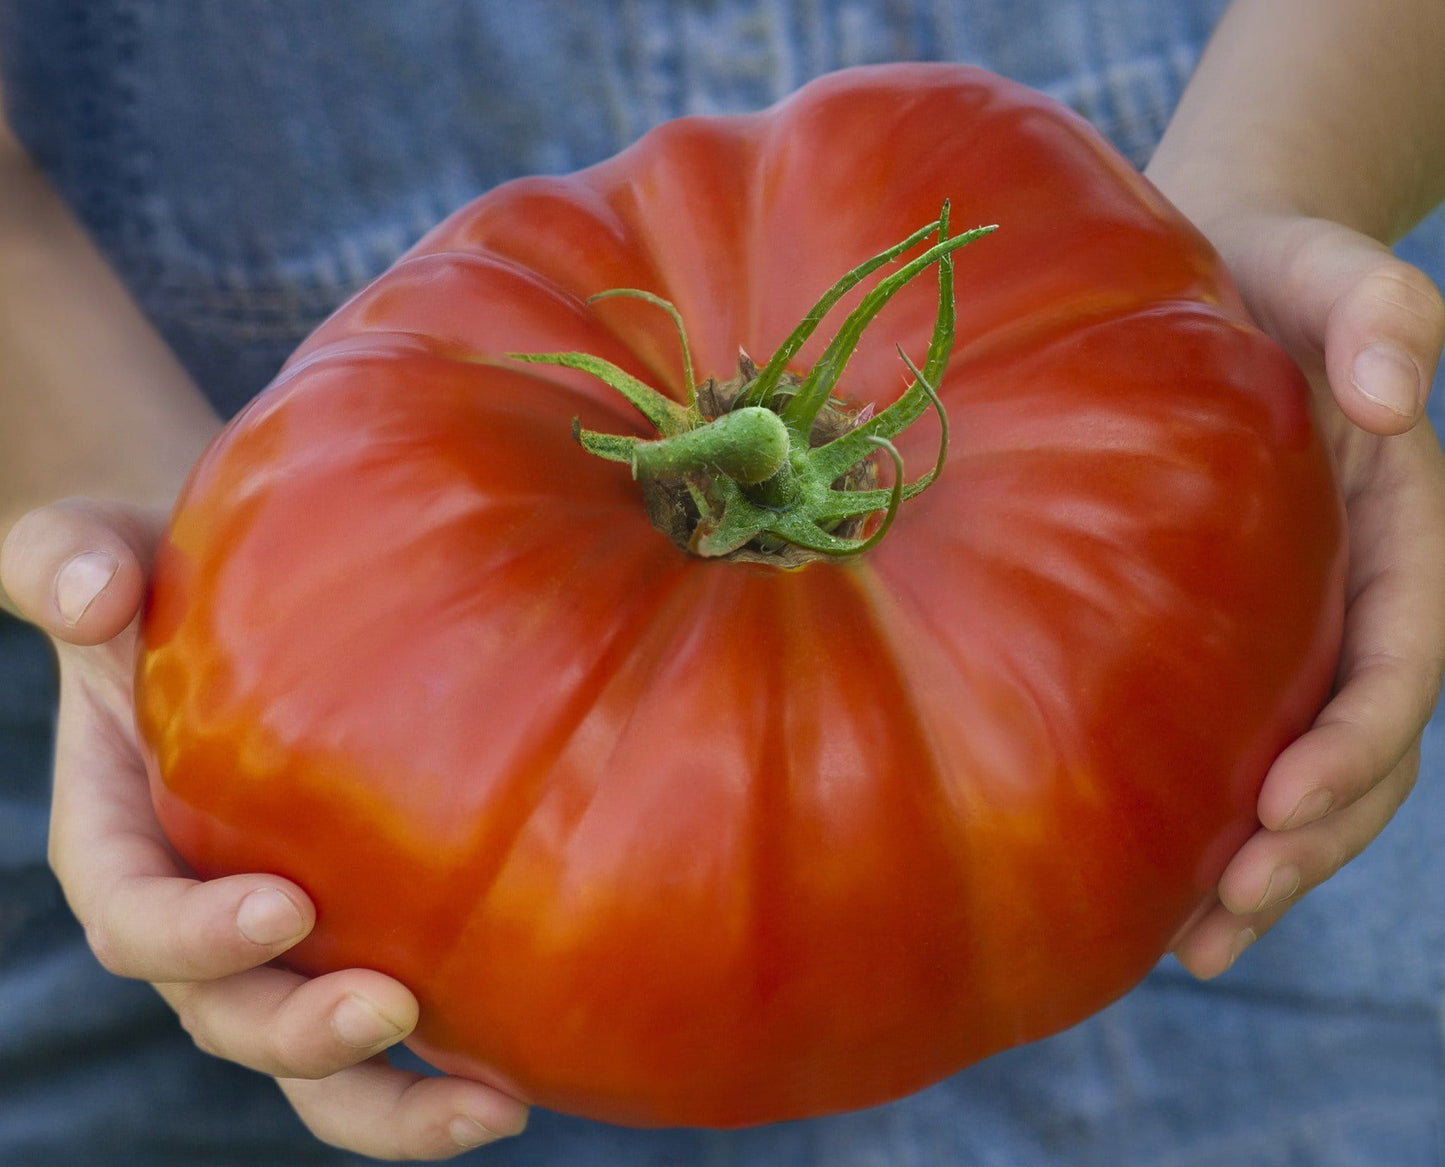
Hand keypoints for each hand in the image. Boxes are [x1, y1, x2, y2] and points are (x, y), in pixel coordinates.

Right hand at [0, 498, 528, 1158]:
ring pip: (318, 1062)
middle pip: (229, 1017)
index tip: (281, 906)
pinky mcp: (363, 931)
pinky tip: (534, 1065)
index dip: (193, 933)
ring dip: (394, 1098)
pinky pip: (399, 1020)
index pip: (135, 915)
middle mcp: (199, 910)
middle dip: (301, 1035)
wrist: (233, 597)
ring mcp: (285, 938)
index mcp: (121, 840)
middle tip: (389, 1010)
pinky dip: (454, 1059)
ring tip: (493, 1108)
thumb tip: (92, 593)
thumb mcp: (98, 550)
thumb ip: (72, 564)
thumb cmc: (163, 577)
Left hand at [1159, 209, 1444, 976]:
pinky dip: (1197, 816)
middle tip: (1219, 922)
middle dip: (1302, 845)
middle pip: (1354, 752)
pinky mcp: (1220, 637)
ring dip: (1256, 868)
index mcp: (1393, 537)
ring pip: (1292, 773)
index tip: (1282, 804)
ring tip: (1189, 947)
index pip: (1395, 666)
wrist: (1208, 280)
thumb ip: (1379, 312)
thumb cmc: (1263, 273)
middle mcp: (1351, 599)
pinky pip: (1225, 742)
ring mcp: (1290, 627)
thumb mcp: (1324, 268)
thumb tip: (1396, 396)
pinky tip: (1141, 884)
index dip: (1354, 746)